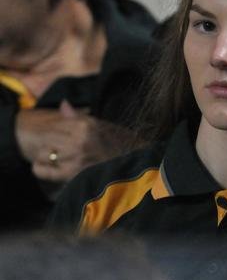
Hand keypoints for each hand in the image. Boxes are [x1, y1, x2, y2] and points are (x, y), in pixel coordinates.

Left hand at [16, 101, 140, 183]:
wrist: (134, 165)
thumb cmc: (119, 144)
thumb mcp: (101, 125)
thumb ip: (79, 116)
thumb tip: (63, 103)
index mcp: (86, 124)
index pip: (56, 124)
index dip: (53, 129)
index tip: (56, 135)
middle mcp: (79, 140)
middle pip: (47, 138)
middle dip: (47, 142)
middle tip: (53, 147)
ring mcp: (76, 158)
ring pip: (44, 153)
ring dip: (45, 155)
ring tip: (52, 157)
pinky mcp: (73, 175)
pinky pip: (44, 170)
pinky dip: (40, 168)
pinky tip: (46, 167)